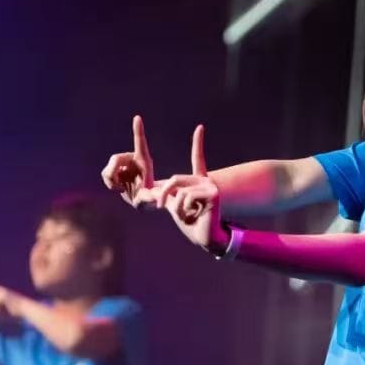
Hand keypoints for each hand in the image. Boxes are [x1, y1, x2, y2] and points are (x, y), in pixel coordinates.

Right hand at [101, 115, 157, 207]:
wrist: (142, 198)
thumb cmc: (149, 196)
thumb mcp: (150, 198)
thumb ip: (150, 197)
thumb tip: (152, 199)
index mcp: (144, 160)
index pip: (140, 142)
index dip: (138, 130)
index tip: (138, 118)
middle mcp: (132, 158)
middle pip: (116, 158)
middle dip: (113, 172)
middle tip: (119, 188)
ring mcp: (123, 163)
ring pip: (108, 169)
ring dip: (112, 181)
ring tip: (122, 189)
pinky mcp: (115, 169)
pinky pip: (105, 174)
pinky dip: (109, 183)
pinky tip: (119, 188)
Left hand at [163, 125, 228, 252]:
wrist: (206, 238)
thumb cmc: (191, 224)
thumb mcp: (175, 206)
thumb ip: (166, 196)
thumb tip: (151, 191)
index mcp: (197, 182)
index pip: (197, 159)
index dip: (198, 143)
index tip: (201, 127)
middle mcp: (206, 181)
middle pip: (175, 179)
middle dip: (163, 194)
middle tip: (158, 205)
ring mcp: (211, 186)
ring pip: (180, 191)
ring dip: (176, 207)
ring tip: (185, 215)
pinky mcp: (213, 194)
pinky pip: (187, 197)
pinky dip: (185, 209)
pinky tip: (195, 215)